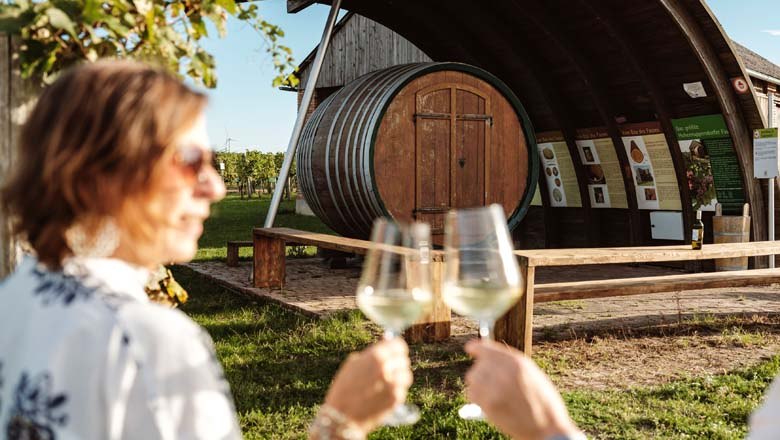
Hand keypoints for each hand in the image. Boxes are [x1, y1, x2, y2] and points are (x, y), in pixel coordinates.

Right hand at [323, 338, 412, 432]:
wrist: (342, 416)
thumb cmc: (343, 389)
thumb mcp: (352, 365)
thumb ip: (370, 354)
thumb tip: (384, 344)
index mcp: (376, 356)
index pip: (399, 345)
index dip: (396, 348)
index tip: (395, 351)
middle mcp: (387, 368)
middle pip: (403, 359)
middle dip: (397, 362)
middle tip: (391, 367)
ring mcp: (394, 384)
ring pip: (406, 374)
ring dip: (399, 376)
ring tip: (388, 381)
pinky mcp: (396, 399)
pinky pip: (402, 389)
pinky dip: (396, 390)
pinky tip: (384, 393)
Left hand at [464, 339, 580, 439]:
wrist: (547, 428)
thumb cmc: (544, 402)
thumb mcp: (532, 374)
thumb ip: (511, 364)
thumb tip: (492, 357)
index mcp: (516, 362)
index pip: (486, 349)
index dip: (476, 348)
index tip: (470, 348)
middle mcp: (503, 371)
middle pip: (478, 365)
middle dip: (482, 371)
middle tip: (491, 382)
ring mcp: (494, 388)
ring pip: (472, 378)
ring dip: (479, 383)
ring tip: (493, 393)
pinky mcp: (487, 404)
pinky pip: (472, 394)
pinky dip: (477, 397)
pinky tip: (491, 402)